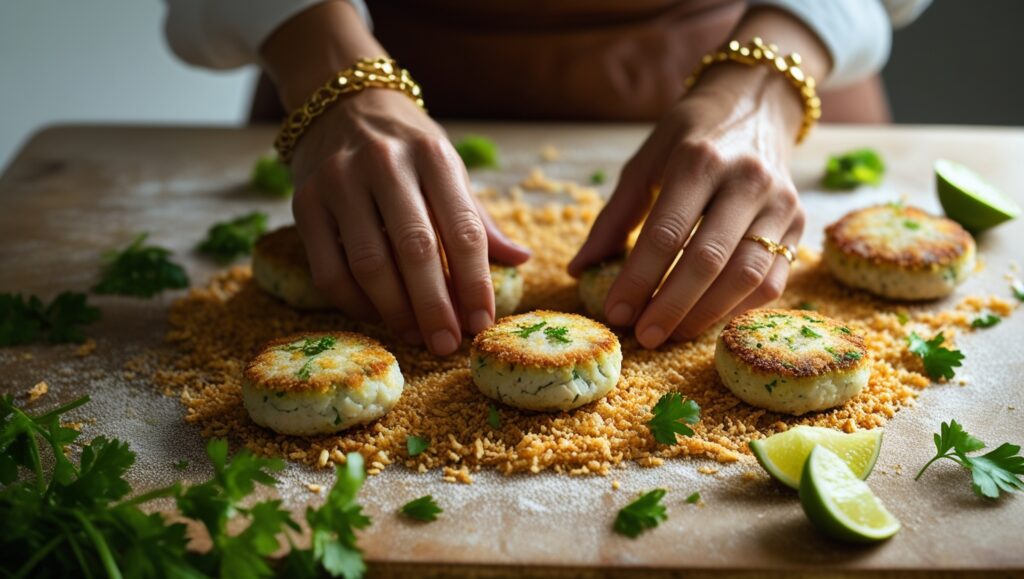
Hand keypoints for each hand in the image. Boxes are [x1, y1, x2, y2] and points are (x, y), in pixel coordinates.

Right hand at [290, 89, 530, 354]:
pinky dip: (354, 302)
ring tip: (415, 335)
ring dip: (395, 310)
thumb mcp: (448, 168)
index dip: (475, 284)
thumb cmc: (407, 147)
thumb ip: (478, 218)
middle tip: (448, 345)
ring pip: (370, 263)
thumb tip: (522, 260)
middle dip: (436, 306)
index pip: (463, 230)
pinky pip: (328, 269)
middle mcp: (386, 163)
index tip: (482, 324)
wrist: (342, 102)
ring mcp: (339, 181)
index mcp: (434, 156)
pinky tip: (375, 315)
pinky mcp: (304, 202)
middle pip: (416, 250)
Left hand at [568, 64, 806, 347]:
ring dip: (705, 315)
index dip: (638, 279)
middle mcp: (746, 179)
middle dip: (671, 306)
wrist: (757, 103)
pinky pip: (771, 280)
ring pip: (745, 276)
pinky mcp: (799, 223)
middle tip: (643, 336)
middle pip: (707, 260)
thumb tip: (578, 269)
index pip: (665, 232)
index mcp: (699, 158)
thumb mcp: (645, 162)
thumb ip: (614, 216)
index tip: (616, 313)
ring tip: (671, 335)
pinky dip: (737, 307)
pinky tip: (705, 318)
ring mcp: (780, 202)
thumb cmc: (690, 136)